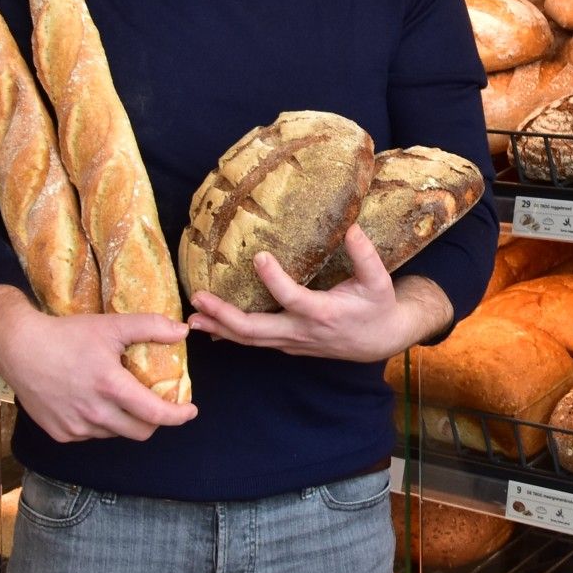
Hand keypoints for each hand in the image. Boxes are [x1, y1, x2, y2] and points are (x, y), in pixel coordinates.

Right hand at [0, 286, 198, 441]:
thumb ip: (150, 327)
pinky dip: (102, 424)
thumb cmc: (66, 334)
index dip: (178, 416)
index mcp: (110, 386)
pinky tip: (95, 403)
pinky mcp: (60, 433)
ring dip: (127, 421)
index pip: (156, 414)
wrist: (18, 347)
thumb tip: (183, 331)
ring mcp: (75, 426)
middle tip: (158, 405)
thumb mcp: (111, 325)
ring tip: (123, 399)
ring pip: (116, 433)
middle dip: (156, 421)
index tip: (190, 411)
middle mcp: (94, 413)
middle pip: (140, 431)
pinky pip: (92, 435)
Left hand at [187, 225, 451, 361]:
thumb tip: (351, 227)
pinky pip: (255, 342)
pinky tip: (210, 327)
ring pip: (250, 341)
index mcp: (323, 313)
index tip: (259, 256)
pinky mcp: (288, 345)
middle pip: (256, 330)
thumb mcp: (379, 281)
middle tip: (199, 300)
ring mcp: (292, 342)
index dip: (275, 280)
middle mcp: (302, 332)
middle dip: (225, 316)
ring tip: (192, 317)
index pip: (293, 298)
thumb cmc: (377, 306)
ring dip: (219, 328)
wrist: (380, 339)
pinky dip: (231, 335)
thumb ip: (365, 256)